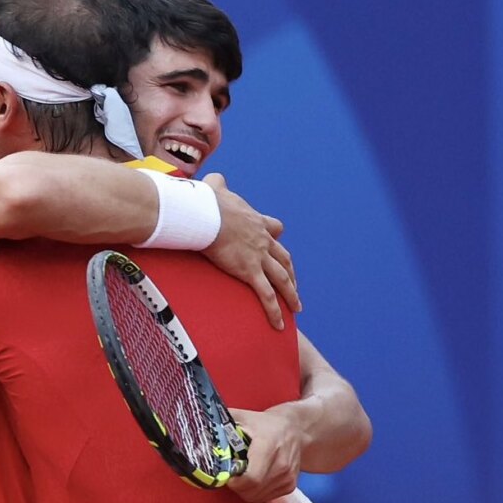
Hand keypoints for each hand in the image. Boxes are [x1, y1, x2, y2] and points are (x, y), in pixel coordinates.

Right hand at [200, 173, 299, 330]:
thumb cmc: (207, 202)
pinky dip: (275, 311)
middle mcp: (262, 240)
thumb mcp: (216, 188)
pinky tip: (280, 325)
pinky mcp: (249, 272)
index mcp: (254, 221)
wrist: (204, 214)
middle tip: (294, 284)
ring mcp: (258, 257)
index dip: (276, 236)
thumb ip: (218, 183)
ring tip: (297, 307)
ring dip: (291, 294)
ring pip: (282, 279)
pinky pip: (267, 295)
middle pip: (284, 258)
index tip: (277, 239)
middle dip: (290, 272)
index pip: (273, 229)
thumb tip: (213, 177)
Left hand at [225, 407, 302, 502]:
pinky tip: (254, 477)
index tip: (226, 475)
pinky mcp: (290, 485)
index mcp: (268, 445)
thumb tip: (197, 428)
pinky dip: (255, 492)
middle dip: (236, 486)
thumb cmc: (264, 424)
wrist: (295, 430)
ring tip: (242, 474)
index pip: (251, 477)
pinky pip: (265, 498)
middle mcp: (281, 464)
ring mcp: (287, 476)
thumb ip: (220, 423)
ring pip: (257, 497)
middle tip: (231, 474)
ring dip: (245, 490)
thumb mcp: (242, 417)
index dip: (234, 482)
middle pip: (252, 490)